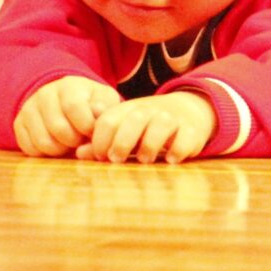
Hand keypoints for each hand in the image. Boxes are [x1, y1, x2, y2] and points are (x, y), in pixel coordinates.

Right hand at [14, 75, 120, 156]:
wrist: (63, 100)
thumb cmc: (89, 103)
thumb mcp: (103, 100)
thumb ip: (105, 106)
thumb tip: (98, 112)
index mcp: (68, 85)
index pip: (73, 107)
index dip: (86, 126)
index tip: (91, 131)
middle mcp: (44, 94)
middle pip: (58, 128)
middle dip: (74, 141)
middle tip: (80, 139)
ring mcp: (29, 109)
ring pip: (43, 142)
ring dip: (60, 150)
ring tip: (68, 143)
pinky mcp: (19, 124)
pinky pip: (30, 149)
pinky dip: (45, 153)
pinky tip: (55, 144)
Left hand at [80, 91, 216, 163]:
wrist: (188, 111)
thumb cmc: (147, 127)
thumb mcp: (124, 130)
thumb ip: (102, 141)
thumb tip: (79, 153)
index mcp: (128, 110)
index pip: (109, 119)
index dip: (100, 139)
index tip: (101, 156)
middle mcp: (150, 110)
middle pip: (135, 119)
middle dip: (123, 141)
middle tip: (117, 159)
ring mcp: (172, 118)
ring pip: (161, 124)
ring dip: (150, 145)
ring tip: (144, 160)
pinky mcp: (191, 130)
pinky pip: (185, 137)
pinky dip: (177, 149)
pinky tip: (170, 159)